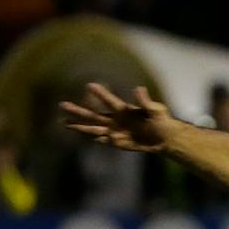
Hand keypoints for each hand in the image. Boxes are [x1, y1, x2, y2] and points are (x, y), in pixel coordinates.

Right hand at [60, 83, 176, 153]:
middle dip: (78, 111)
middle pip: (93, 115)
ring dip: (79, 126)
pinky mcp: (119, 143)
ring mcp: (115, 131)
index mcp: (124, 110)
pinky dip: (96, 139)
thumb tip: (139, 89)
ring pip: (94, 128)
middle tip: (62, 104)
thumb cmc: (162, 120)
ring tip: (64, 123)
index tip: (89, 85)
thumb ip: (146, 102)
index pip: (109, 101)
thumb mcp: (156, 110)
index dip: (100, 94)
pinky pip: (104, 141)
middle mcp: (116, 119)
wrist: (165, 138)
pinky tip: (87, 137)